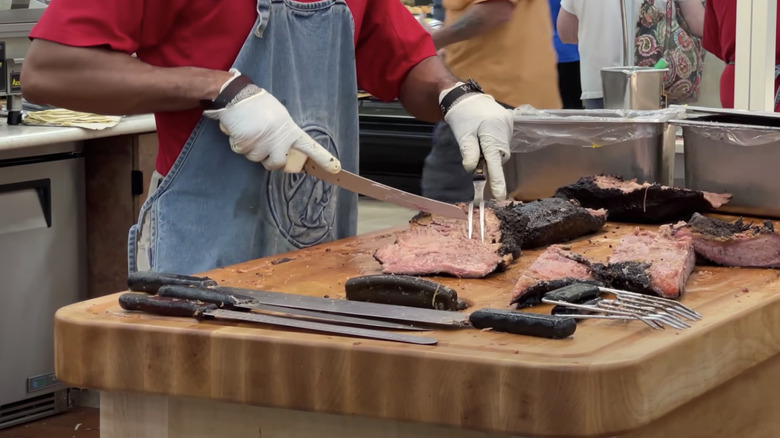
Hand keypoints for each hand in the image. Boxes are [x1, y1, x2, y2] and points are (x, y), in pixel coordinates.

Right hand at [204, 71, 340, 173]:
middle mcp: (278, 139)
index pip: (309, 146)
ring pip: (255, 158)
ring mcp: (262, 143)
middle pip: (276, 164)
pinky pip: (240, 151)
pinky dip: (236, 142)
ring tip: (249, 129)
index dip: (322, 159)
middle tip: (262, 146)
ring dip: (249, 148)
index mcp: (289, 130)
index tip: (335, 169)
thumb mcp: (279, 115)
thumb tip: (283, 149)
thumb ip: (284, 133)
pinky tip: (238, 128)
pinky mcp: (246, 144)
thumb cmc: (258, 104)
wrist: (237, 94)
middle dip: (268, 161)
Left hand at [441, 89, 511, 199]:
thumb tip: (472, 170)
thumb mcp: (462, 135)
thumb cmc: (462, 116)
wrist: (465, 96)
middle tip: (477, 161)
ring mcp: (509, 125)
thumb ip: (469, 152)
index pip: (495, 161)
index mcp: (492, 132)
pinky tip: (484, 139)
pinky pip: (503, 141)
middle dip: (490, 162)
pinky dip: (494, 146)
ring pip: (501, 149)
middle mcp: (504, 129)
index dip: (497, 179)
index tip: (499, 195)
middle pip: (500, 156)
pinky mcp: (509, 123)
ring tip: (477, 142)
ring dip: (491, 153)